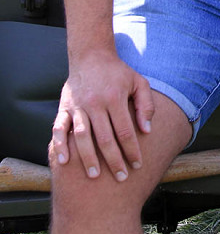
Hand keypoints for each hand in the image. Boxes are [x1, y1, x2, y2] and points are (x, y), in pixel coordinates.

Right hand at [51, 51, 153, 181]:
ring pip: (82, 137)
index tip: (137, 164)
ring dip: (88, 158)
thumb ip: (145, 105)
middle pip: (105, 138)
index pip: (125, 131)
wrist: (91, 56)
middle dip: (114, 160)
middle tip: (121, 178)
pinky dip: (60, 145)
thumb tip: (147, 130)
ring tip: (95, 176)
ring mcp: (78, 106)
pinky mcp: (64, 108)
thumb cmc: (118, 72)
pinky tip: (64, 161)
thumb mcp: (139, 82)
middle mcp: (95, 104)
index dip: (132, 150)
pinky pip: (58, 129)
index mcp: (115, 98)